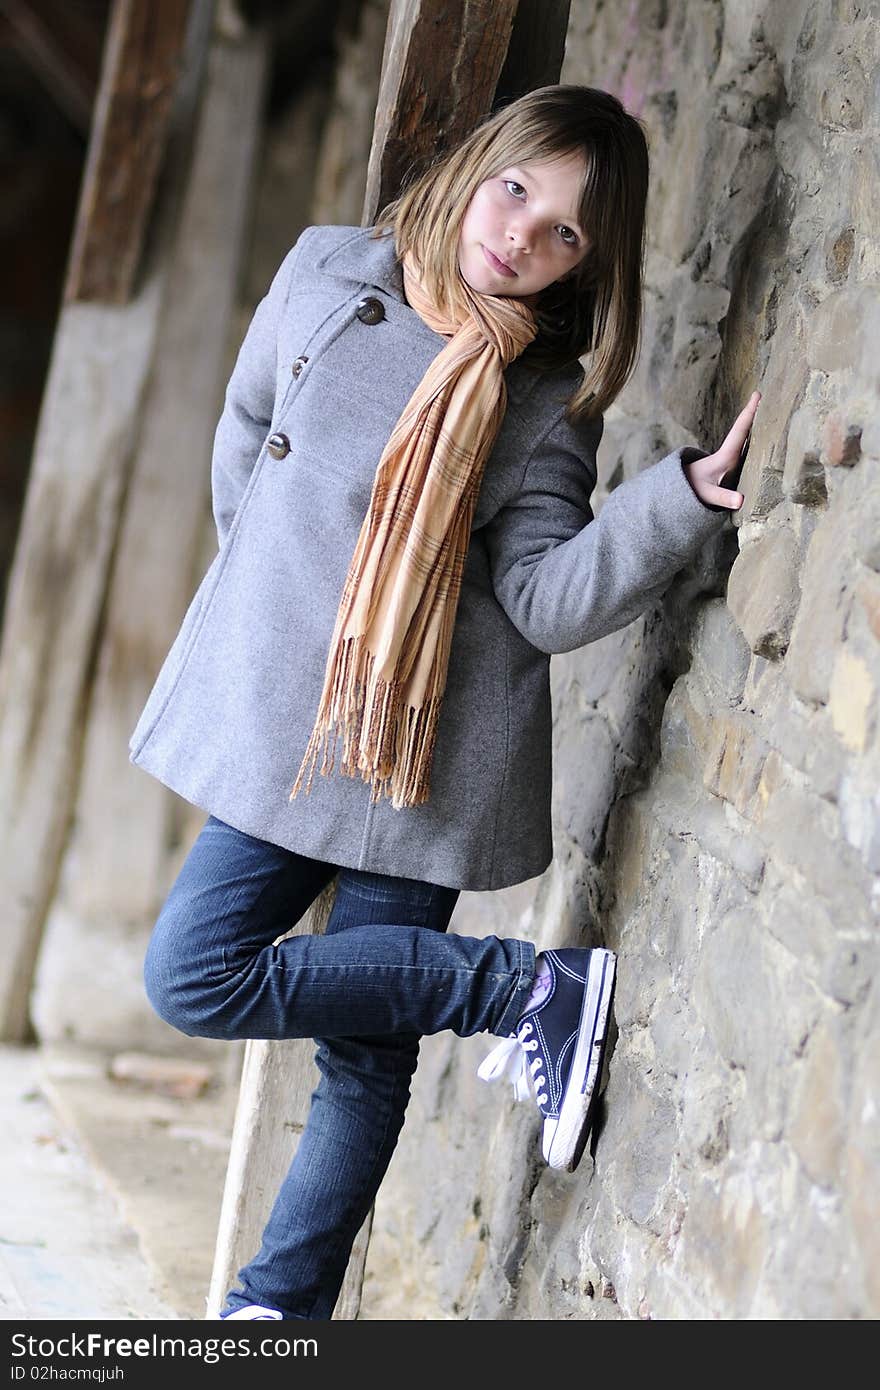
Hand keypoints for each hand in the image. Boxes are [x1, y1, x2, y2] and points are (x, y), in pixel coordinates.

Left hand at [683, 390, 760, 509]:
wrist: (686, 489)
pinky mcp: (736, 463)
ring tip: (774, 407)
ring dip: (760, 422)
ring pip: (748, 435)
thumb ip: (724, 497)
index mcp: (726, 455)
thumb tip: (741, 501)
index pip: (739, 431)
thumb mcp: (709, 495)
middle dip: (757, 411)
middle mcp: (731, 451)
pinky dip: (759, 436)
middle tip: (771, 392)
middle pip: (746, 428)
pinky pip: (749, 445)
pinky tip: (770, 431)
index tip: (757, 395)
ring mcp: (734, 456)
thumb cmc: (696, 490)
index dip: (749, 413)